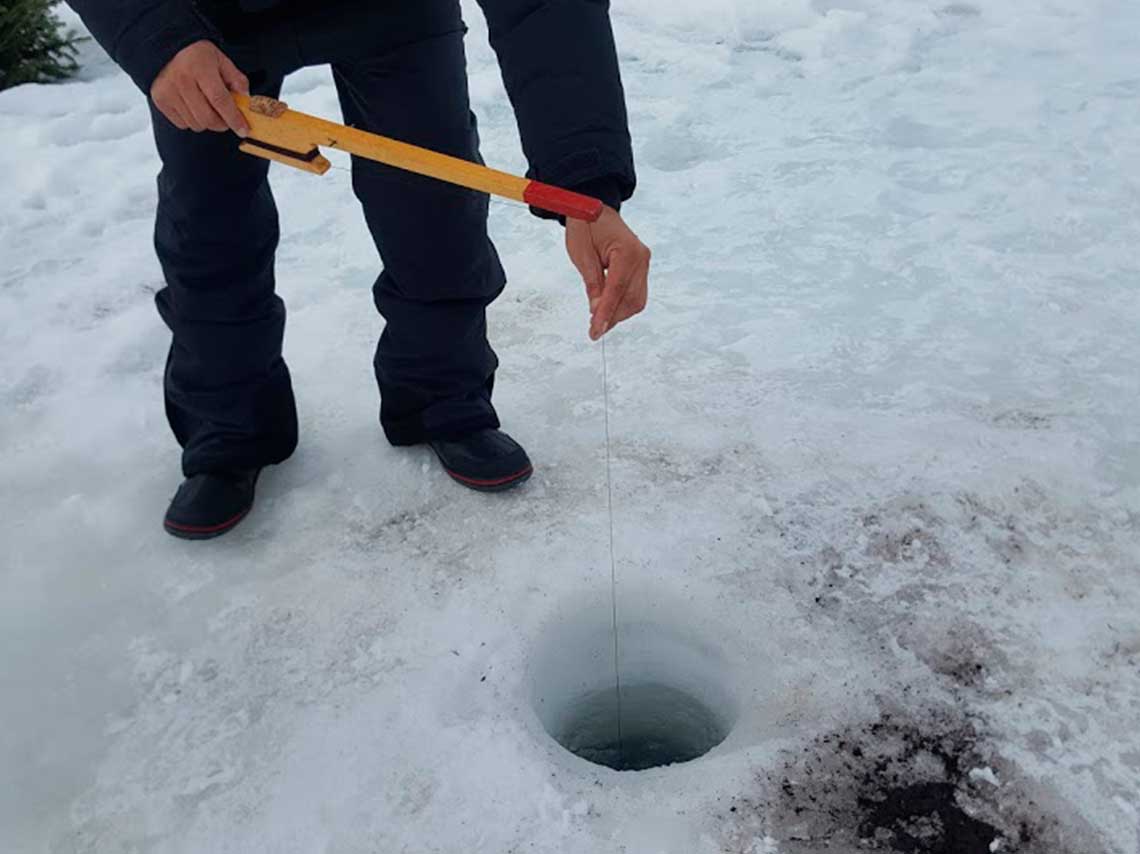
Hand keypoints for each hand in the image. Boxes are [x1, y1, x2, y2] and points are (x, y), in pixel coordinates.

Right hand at [150, 41, 250, 135]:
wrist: (168, 47)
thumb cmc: (197, 55)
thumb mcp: (222, 60)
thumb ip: (237, 80)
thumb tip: (246, 99)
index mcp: (200, 68)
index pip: (220, 100)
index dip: (234, 118)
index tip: (243, 130)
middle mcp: (182, 80)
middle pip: (207, 118)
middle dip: (222, 124)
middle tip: (226, 119)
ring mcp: (168, 91)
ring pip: (196, 124)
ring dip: (207, 122)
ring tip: (207, 107)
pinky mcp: (160, 100)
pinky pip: (182, 124)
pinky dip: (192, 120)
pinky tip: (193, 106)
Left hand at [566, 206, 650, 340]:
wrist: (594, 208)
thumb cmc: (586, 225)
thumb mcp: (582, 255)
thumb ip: (592, 284)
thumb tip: (597, 311)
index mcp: (627, 252)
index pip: (617, 290)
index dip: (606, 314)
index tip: (595, 332)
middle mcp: (641, 258)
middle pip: (631, 299)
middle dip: (613, 317)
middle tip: (594, 329)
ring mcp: (644, 262)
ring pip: (637, 300)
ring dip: (618, 313)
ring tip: (599, 320)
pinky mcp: (641, 267)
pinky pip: (636, 292)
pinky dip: (622, 304)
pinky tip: (607, 308)